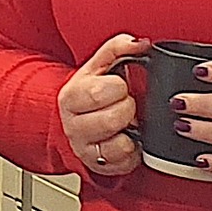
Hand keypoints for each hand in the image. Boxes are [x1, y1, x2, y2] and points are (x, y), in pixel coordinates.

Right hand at [57, 34, 150, 176]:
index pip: (101, 91)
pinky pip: (126, 162)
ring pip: (121, 145)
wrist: (73, 121)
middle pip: (114, 118)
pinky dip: (133, 150)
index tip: (118, 85)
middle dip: (127, 108)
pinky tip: (127, 137)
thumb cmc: (89, 93)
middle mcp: (73, 126)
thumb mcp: (98, 66)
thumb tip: (141, 43)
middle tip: (124, 104)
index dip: (118, 87)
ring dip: (131, 131)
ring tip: (126, 121)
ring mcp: (86, 150)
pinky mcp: (101, 167)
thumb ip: (118, 47)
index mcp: (71, 97)